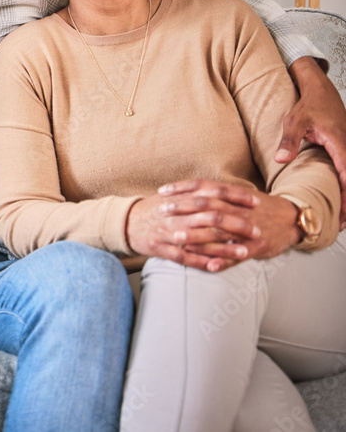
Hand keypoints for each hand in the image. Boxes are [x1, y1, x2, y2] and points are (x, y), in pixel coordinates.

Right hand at [128, 180, 260, 271]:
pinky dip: (202, 263)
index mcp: (180, 197)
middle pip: (211, 217)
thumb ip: (195, 192)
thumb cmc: (154, 209)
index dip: (235, 196)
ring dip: (225, 247)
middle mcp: (176, 213)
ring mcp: (169, 232)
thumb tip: (223, 190)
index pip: (212, 192)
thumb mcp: (173, 195)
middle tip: (256, 230)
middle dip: (236, 224)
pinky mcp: (162, 249)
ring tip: (246, 252)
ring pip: (202, 240)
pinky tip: (219, 268)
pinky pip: (185, 258)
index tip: (255, 201)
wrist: (125, 222)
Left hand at [167, 181, 301, 260]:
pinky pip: (239, 255)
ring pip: (220, 232)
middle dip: (183, 209)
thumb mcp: (237, 195)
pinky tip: (209, 267)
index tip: (162, 191)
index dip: (182, 188)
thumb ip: (215, 193)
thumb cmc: (258, 207)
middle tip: (162, 212)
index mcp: (232, 195)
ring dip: (198, 235)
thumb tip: (187, 191)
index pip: (203, 187)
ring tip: (178, 238)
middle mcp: (238, 209)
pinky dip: (224, 261)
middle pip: (207, 207)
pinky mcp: (258, 246)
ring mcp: (248, 228)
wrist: (292, 218)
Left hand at [281, 57, 345, 227]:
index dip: (345, 198)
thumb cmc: (309, 106)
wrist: (321, 92)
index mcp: (341, 144)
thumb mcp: (295, 122)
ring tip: (339, 221)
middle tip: (338, 226)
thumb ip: (289, 141)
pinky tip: (341, 203)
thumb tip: (281, 159)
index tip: (340, 215)